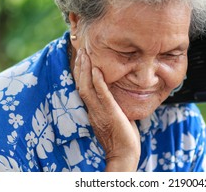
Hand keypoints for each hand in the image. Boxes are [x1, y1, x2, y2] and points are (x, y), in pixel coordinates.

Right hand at [73, 49, 140, 170]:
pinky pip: (102, 95)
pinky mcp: (110, 113)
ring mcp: (99, 111)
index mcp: (93, 110)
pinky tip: (97, 69)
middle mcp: (92, 109)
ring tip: (84, 54)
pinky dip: (98, 82)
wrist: (125, 154)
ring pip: (87, 87)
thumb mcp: (115, 116)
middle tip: (80, 50)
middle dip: (80, 67)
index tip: (81, 58)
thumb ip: (112, 104)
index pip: (83, 88)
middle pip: (81, 84)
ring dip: (85, 70)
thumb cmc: (122, 137)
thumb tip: (117, 94)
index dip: (80, 73)